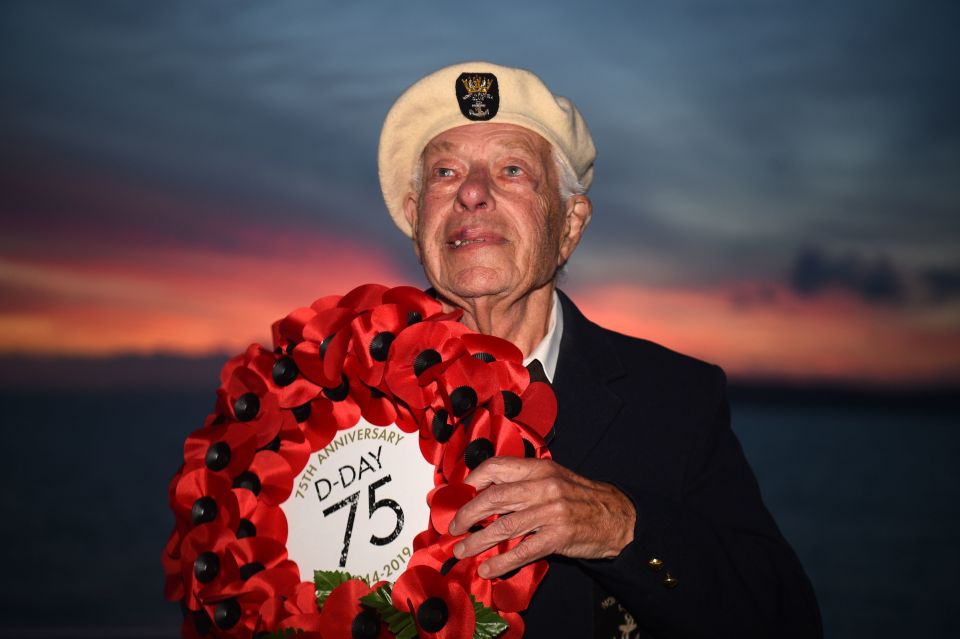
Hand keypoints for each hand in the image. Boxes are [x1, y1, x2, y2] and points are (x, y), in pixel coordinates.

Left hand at [447, 456, 636, 578]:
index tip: (460, 493)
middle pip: (494, 498)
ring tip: (462, 550)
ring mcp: (552, 512)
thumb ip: (525, 483)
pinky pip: (523, 551)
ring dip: (478, 541)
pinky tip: (488, 568)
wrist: (619, 518)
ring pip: (504, 526)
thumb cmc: (583, 498)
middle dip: (468, 514)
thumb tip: (488, 493)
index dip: (474, 479)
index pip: (498, 466)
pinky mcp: (559, 536)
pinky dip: (501, 562)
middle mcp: (544, 486)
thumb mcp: (555, 478)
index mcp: (540, 468)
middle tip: (453, 527)